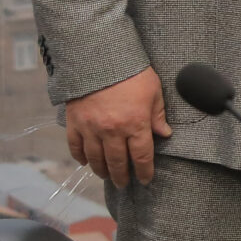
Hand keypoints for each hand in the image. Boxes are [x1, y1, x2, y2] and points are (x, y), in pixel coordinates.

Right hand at [63, 67, 171, 187]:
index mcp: (136, 124)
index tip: (145, 180)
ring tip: (107, 176)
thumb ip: (158, 115)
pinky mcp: (75, 122)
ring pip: (96, 159)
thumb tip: (165, 134)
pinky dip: (80, 157)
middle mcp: (113, 131)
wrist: (99, 57)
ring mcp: (91, 128)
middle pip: (117, 162)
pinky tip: (86, 162)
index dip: (144, 172)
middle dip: (122, 176)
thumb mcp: (154, 91)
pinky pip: (75, 147)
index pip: (142, 157)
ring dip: (102, 170)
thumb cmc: (131, 72)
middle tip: (124, 183)